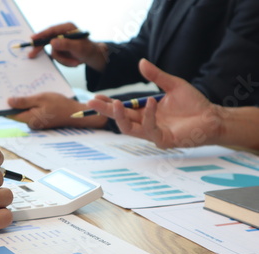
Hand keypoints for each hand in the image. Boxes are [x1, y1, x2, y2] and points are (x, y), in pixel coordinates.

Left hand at [7, 92, 106, 128]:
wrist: (75, 113)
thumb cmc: (60, 105)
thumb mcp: (41, 98)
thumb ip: (24, 101)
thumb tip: (8, 102)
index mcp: (29, 119)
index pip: (10, 114)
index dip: (3, 106)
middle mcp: (30, 123)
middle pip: (15, 113)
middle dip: (12, 102)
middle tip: (9, 89)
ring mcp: (35, 123)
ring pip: (23, 112)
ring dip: (22, 103)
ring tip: (21, 91)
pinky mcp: (40, 120)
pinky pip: (30, 112)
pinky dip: (29, 105)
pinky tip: (31, 97)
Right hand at [28, 22, 107, 71]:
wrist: (93, 57)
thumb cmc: (89, 49)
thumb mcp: (78, 47)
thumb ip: (66, 45)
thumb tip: (52, 42)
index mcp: (67, 28)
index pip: (51, 30)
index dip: (41, 34)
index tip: (33, 39)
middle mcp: (62, 34)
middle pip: (47, 40)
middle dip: (41, 49)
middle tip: (31, 55)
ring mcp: (61, 43)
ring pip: (54, 53)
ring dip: (64, 60)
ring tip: (76, 62)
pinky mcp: (61, 50)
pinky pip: (57, 58)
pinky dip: (65, 62)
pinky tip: (74, 62)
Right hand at [88, 59, 222, 147]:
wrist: (212, 117)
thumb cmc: (194, 104)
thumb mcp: (173, 85)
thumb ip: (156, 76)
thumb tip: (141, 62)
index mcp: (144, 112)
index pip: (122, 109)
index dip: (108, 103)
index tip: (95, 96)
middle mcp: (145, 124)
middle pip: (119, 119)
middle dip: (105, 111)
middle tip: (92, 103)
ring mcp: (153, 134)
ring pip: (128, 128)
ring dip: (120, 116)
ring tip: (115, 103)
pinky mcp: (163, 140)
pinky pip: (150, 129)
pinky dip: (149, 115)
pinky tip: (151, 102)